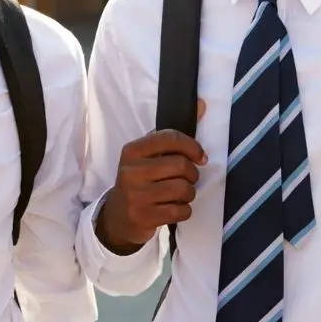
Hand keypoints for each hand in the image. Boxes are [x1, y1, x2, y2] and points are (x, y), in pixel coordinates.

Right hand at [96, 101, 207, 254]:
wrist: (118, 216)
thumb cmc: (140, 180)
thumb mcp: (149, 155)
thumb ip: (173, 135)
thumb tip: (202, 105)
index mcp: (132, 151)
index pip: (170, 138)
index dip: (193, 147)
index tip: (201, 157)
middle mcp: (131, 171)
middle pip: (181, 166)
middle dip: (192, 174)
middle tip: (189, 179)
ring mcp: (136, 195)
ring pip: (183, 189)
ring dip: (189, 194)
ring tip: (180, 194)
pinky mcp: (144, 216)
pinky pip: (180, 211)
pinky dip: (184, 210)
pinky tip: (175, 208)